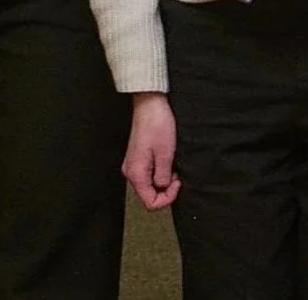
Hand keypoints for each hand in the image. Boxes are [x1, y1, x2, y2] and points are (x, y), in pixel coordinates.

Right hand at [123, 92, 178, 209]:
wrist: (149, 104)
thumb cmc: (156, 125)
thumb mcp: (166, 155)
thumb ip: (163, 178)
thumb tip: (163, 188)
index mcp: (135, 173)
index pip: (150, 203)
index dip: (167, 198)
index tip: (176, 184)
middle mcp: (130, 171)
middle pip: (149, 196)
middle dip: (166, 190)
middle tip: (176, 175)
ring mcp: (133, 164)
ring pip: (149, 186)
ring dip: (163, 181)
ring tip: (171, 165)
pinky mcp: (137, 158)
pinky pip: (149, 175)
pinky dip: (159, 173)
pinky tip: (165, 161)